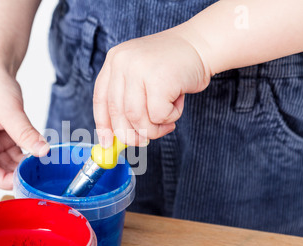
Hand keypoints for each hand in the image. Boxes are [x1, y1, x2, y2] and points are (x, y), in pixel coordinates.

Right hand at [0, 67, 48, 189]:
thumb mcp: (9, 108)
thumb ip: (25, 132)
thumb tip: (43, 151)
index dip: (5, 180)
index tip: (26, 183)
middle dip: (15, 176)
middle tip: (37, 178)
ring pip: (6, 166)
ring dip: (22, 167)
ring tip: (41, 165)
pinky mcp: (0, 141)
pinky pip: (13, 156)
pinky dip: (25, 157)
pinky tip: (38, 156)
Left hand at [93, 29, 210, 146]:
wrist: (201, 45)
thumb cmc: (172, 68)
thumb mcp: (141, 77)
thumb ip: (127, 101)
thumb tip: (117, 138)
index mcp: (114, 60)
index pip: (101, 99)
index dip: (103, 125)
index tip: (109, 143)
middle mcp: (122, 62)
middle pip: (118, 113)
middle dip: (132, 134)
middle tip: (144, 140)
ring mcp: (139, 69)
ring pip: (137, 118)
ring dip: (154, 128)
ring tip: (167, 120)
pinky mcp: (158, 78)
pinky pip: (158, 115)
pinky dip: (169, 117)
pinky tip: (177, 103)